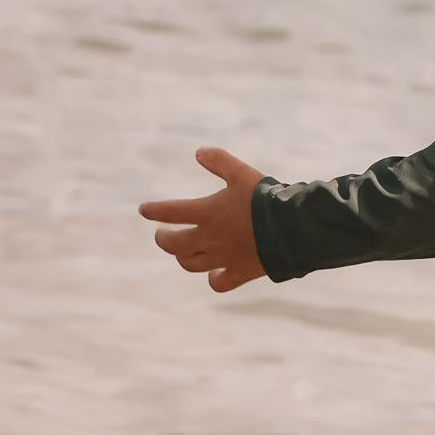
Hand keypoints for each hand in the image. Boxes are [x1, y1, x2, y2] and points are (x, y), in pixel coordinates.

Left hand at [138, 146, 267, 291]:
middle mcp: (209, 238)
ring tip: (183, 251)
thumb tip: (198, 152)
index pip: (170, 212)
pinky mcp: (240, 272)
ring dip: (183, 257)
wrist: (291, 229)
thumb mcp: (242, 173)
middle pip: (174, 244)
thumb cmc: (266, 199)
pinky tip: (213, 274)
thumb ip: (220, 161)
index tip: (143, 210)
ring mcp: (223, 258)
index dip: (154, 210)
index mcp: (207, 213)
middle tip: (162, 234)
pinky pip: (219, 282)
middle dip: (164, 239)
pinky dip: (213, 279)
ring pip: (191, 263)